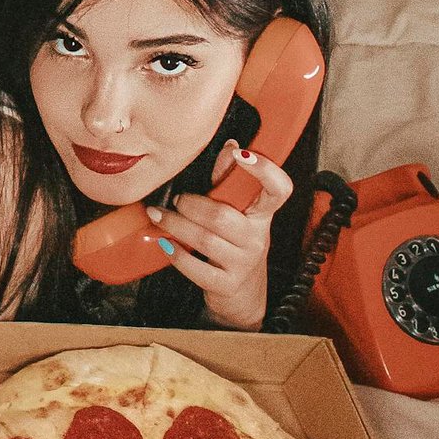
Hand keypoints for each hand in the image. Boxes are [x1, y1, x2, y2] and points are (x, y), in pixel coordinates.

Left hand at [146, 142, 292, 329]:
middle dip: (191, 205)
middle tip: (176, 200)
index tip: (242, 154)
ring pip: (205, 240)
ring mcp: (243, 263)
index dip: (266, 171)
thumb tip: (230, 145)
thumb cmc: (234, 244)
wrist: (242, 294)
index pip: (279, 190)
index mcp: (262, 215)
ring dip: (176, 225)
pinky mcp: (226, 285)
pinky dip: (177, 255)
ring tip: (158, 215)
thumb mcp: (237, 213)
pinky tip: (165, 243)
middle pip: (223, 216)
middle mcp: (257, 238)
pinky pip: (197, 269)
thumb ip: (229, 181)